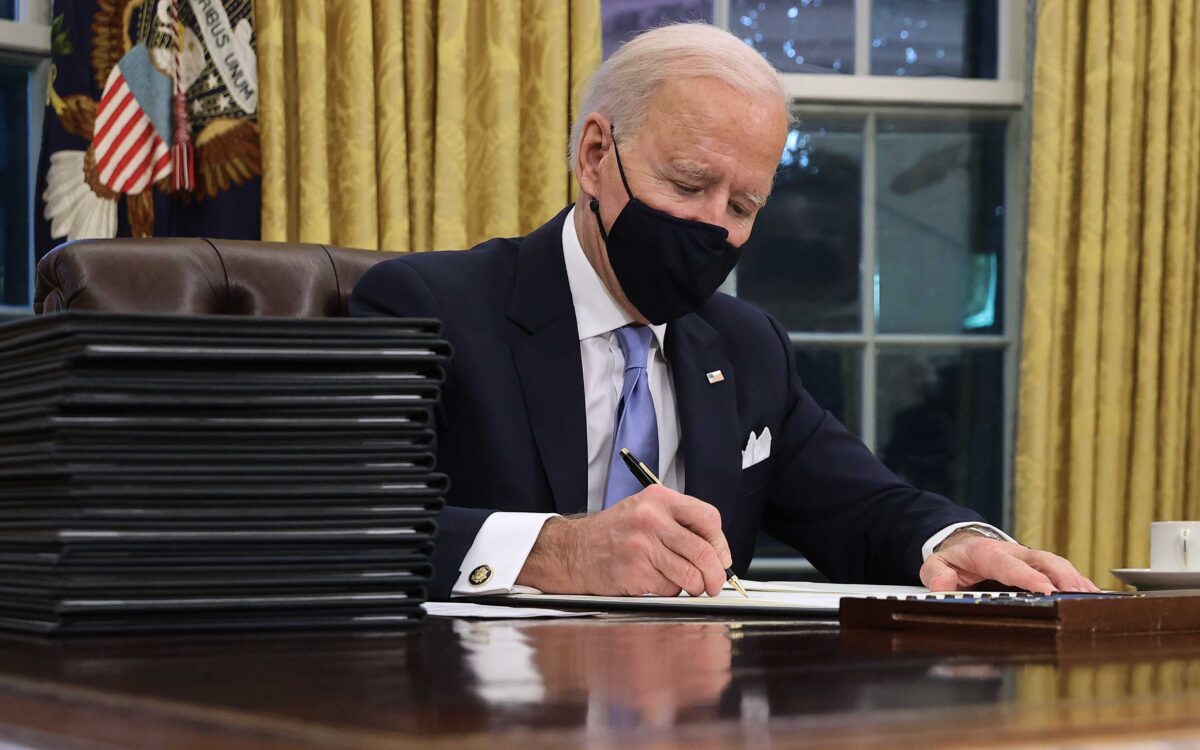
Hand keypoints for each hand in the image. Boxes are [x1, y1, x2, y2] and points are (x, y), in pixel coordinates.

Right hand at [516, 485, 732, 596]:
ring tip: (688, 585)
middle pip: (703, 550)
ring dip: (695, 587)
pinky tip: (656, 583)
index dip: (720, 542)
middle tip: (714, 583)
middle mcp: (651, 519)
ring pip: (690, 574)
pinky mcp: (635, 572)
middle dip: (715, 574)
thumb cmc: (613, 533)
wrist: (573, 550)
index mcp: (658, 499)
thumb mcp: (645, 511)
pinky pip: (669, 588)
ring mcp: (642, 546)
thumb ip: (679, 523)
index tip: (722, 557)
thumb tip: (717, 551)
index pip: (708, 518)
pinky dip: (670, 591)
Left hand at [920, 531, 1100, 593]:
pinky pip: (1062, 571)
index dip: (1029, 578)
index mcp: (988, 554)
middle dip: (1062, 577)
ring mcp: (1029, 559)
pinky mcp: (1039, 566)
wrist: (964, 542)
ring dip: (1076, 580)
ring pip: (1057, 565)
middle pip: (1043, 561)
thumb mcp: (936, 563)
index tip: (1046, 590)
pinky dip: (1078, 582)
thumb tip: (944, 584)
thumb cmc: (954, 557)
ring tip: (1093, 599)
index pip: (1010, 566)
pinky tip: (1094, 596)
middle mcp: (1014, 553)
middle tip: (1078, 596)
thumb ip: (936, 573)